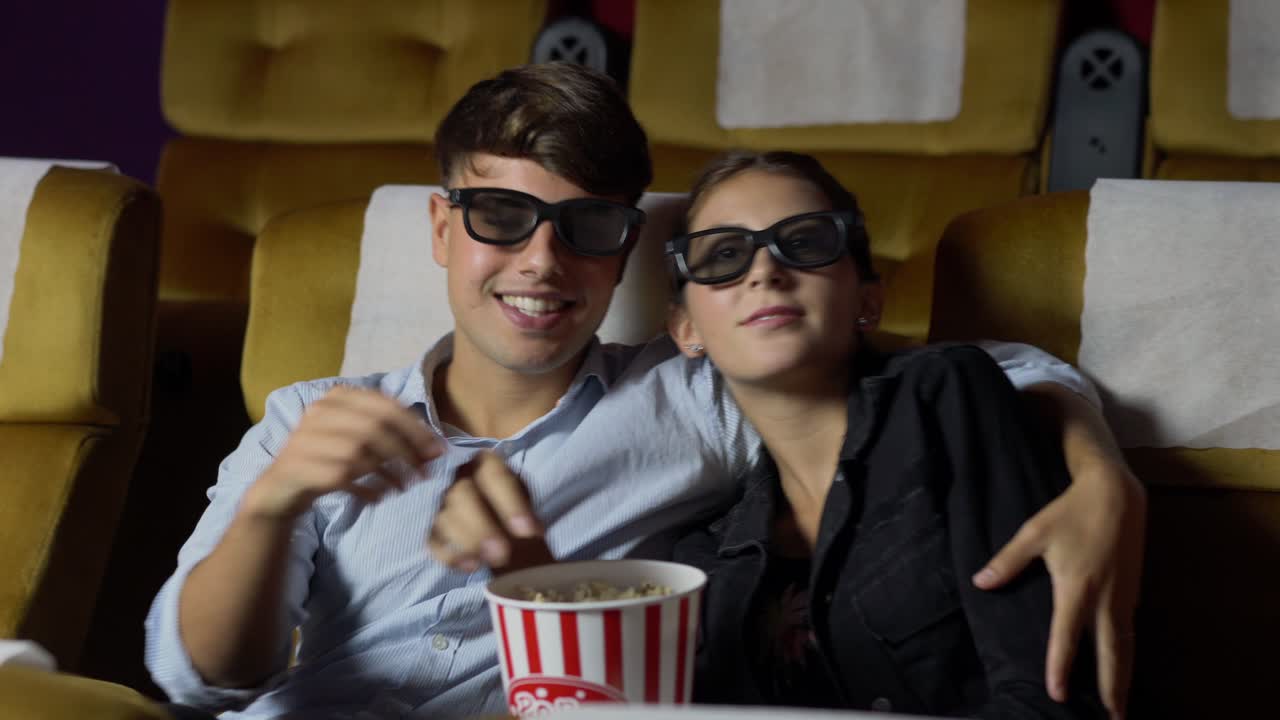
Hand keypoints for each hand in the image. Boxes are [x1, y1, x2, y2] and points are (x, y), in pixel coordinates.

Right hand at [245, 386, 444, 519]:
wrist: (282, 487)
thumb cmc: (330, 459)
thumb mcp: (358, 438)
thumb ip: (391, 434)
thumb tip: (435, 449)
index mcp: (337, 396)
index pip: (386, 406)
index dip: (416, 429)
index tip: (437, 451)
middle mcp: (318, 411)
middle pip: (376, 427)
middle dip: (407, 451)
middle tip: (425, 473)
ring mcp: (306, 438)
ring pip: (361, 452)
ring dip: (390, 473)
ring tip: (403, 488)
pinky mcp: (300, 466)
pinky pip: (344, 477)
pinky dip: (368, 489)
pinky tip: (378, 498)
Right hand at [427, 450, 552, 572]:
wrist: (509, 531)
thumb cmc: (518, 513)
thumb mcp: (528, 508)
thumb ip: (527, 516)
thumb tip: (530, 532)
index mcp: (487, 465)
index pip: (493, 476)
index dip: (510, 504)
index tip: (527, 531)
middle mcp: (461, 479)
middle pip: (461, 495)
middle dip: (482, 527)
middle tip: (502, 554)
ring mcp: (445, 503)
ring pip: (445, 518)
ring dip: (467, 543)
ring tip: (491, 562)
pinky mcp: (436, 528)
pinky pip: (433, 541)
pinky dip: (450, 556)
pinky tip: (472, 566)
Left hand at [973, 459, 1145, 717]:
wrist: (1116, 495)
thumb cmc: (1070, 513)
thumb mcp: (1033, 534)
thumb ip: (1007, 562)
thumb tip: (980, 582)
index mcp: (1077, 588)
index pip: (1066, 637)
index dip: (1060, 667)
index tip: (1058, 694)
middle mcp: (1105, 599)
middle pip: (1110, 654)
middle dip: (1111, 689)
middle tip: (1111, 718)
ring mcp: (1124, 598)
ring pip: (1126, 647)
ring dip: (1123, 678)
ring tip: (1120, 707)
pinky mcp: (1133, 593)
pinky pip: (1130, 633)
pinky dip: (1126, 655)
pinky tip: (1121, 667)